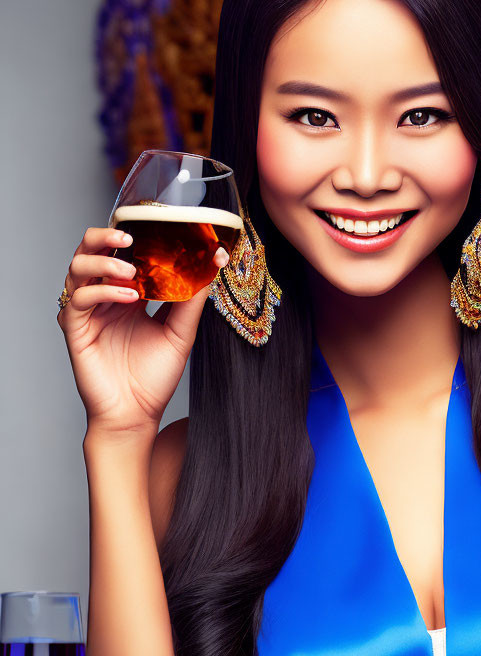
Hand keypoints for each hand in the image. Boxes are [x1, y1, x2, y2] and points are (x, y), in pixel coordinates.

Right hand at [57, 226, 228, 433]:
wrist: (136, 414)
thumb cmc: (154, 377)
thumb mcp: (181, 333)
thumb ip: (192, 299)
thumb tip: (215, 263)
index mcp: (129, 294)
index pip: (124, 253)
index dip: (137, 237)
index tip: (160, 227)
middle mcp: (106, 298)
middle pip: (92, 250)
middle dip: (106, 236)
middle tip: (130, 236)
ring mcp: (89, 312)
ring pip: (78, 267)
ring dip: (103, 262)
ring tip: (128, 269)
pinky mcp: (76, 329)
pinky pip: (80, 299)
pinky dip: (103, 292)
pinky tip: (128, 297)